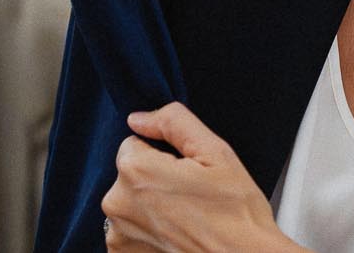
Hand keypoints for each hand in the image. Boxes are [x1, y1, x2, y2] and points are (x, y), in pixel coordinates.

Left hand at [101, 102, 300, 251]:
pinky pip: (130, 230)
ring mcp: (118, 236)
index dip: (165, 154)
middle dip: (155, 179)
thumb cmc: (235, 213)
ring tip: (185, 219)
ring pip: (131, 202)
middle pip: (130, 174)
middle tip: (190, 196)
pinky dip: (148, 232)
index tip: (188, 173)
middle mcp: (117, 204)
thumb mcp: (216, 152)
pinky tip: (175, 236)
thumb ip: (174, 122)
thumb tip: (140, 118)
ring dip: (151, 207)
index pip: (135, 144)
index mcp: (136, 171)